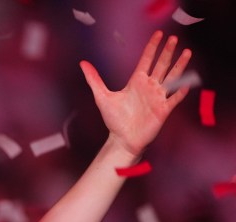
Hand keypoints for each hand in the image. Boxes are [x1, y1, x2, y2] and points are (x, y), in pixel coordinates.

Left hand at [80, 31, 190, 157]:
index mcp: (137, 82)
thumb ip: (94, 80)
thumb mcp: (102, 97)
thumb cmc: (114, 119)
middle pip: (161, 65)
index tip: (159, 34)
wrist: (122, 139)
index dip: (152, 47)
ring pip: (172, 78)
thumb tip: (83, 64)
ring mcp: (158, 97)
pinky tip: (186, 83)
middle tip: (173, 38)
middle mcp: (149, 87)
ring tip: (187, 53)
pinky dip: (180, 91)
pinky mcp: (163, 110)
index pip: (146, 60)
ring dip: (179, 66)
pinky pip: (174, 98)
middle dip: (167, 52)